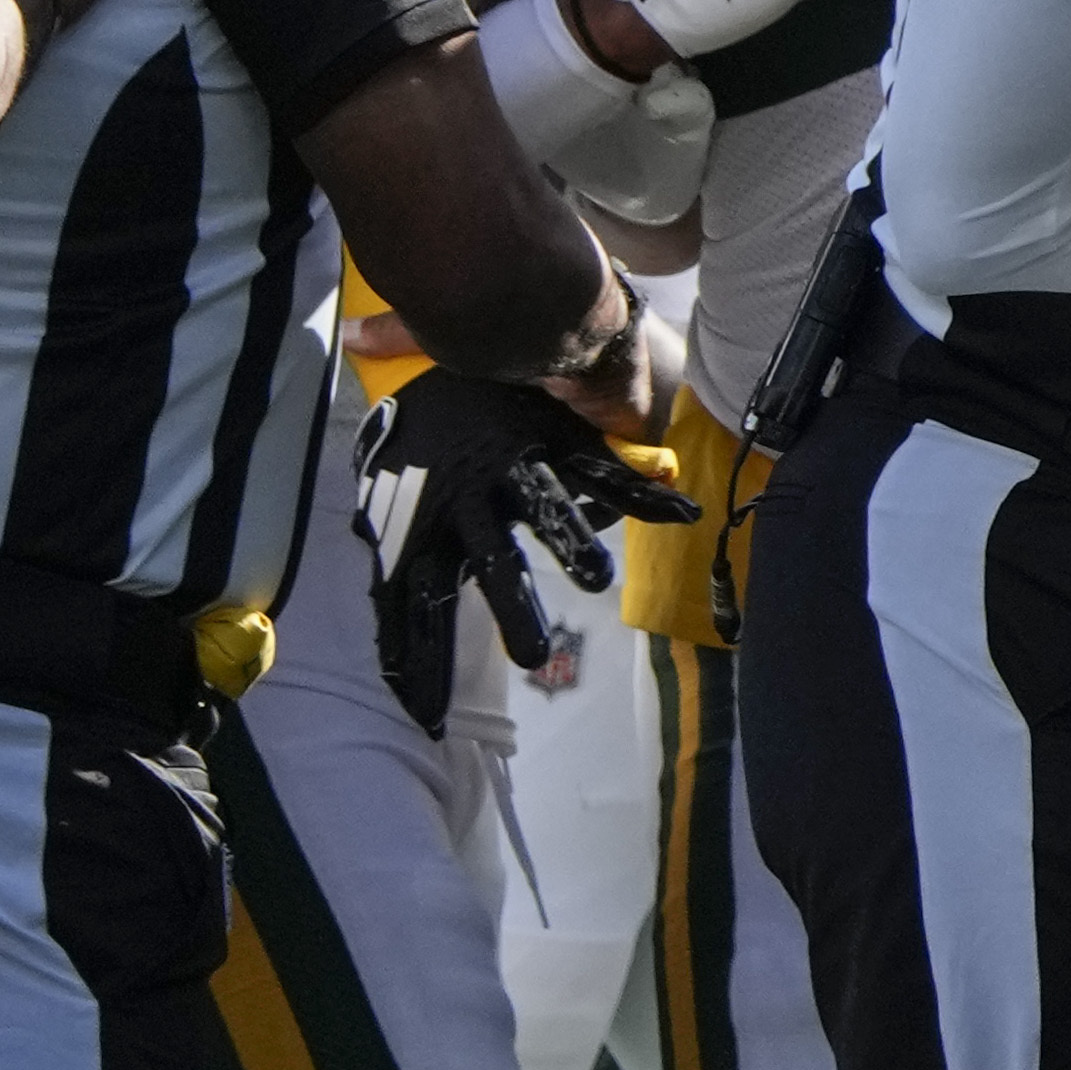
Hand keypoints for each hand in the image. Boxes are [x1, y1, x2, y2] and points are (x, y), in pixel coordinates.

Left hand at [364, 369, 689, 728]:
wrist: (433, 353)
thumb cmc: (411, 451)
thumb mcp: (390, 520)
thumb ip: (398, 591)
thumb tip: (393, 674)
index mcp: (428, 523)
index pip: (417, 598)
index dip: (419, 657)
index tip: (424, 715)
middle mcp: (472, 497)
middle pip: (492, 560)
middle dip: (511, 607)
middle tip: (529, 657)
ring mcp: (518, 465)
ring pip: (548, 508)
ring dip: (575, 543)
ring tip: (595, 577)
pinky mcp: (555, 440)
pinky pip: (605, 471)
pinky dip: (645, 494)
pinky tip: (680, 515)